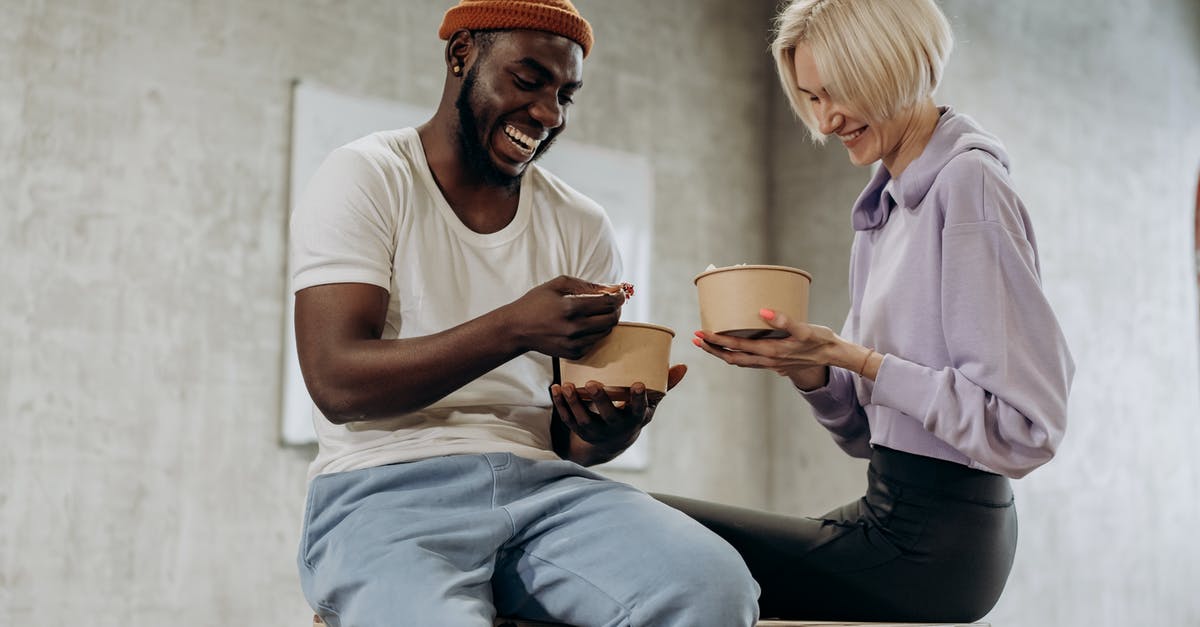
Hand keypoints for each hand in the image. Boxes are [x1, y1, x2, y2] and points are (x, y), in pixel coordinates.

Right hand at [503, 275, 625, 358]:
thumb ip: (586, 284)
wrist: (517, 329)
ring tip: (596, 313)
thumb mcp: (557, 284)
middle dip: (615, 309)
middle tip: (611, 303)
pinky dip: (595, 333)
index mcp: (571, 307)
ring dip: (606, 321)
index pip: (608, 303)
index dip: (619, 297)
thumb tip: (611, 287)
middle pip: (611, 319)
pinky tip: (584, 325)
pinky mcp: (573, 354)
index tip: (620, 293)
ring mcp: (574, 343)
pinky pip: (595, 342)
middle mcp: (574, 328)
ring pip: (605, 332)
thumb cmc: (536, 303)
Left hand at [551, 364, 686, 453]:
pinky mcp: (579, 430)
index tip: (638, 384)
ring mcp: (595, 431)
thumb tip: (683, 366)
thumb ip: (664, 385)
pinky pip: (568, 419)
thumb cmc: (632, 414)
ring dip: (574, 403)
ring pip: (583, 420)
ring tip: (567, 386)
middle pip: (608, 416)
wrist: (613, 442)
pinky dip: (561, 405)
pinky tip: (555, 389)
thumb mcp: (649, 404)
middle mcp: (615, 428)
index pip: (638, 410)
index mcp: (634, 419)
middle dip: (600, 401)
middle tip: (593, 384)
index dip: (639, 399)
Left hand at [692, 309, 841, 384]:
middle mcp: (767, 360)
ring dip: (721, 353)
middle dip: (711, 349)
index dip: (716, 341)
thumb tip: (763, 311)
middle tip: (694, 338)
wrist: (833, 355)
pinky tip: (730, 348)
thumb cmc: (820, 340)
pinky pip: (748, 360)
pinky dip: (734, 354)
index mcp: (770, 352)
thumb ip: (785, 320)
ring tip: (706, 343)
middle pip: (731, 357)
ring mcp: (769, 363)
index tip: (701, 333)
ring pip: (739, 361)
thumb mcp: (805, 329)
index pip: (736, 347)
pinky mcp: (774, 361)